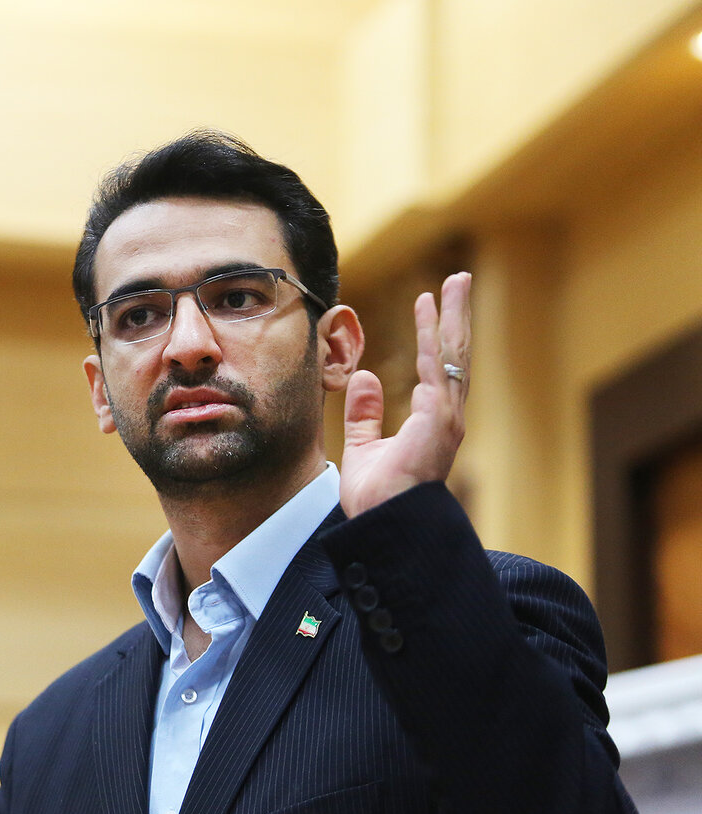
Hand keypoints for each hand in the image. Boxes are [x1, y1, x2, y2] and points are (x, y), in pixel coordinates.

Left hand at [339, 272, 470, 516]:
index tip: (431, 305)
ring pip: (452, 353)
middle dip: (457, 315)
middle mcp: (445, 416)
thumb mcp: (363, 447)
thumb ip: (364, 413)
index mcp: (431, 422)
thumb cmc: (378, 498)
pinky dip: (431, 336)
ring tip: (455, 281)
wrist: (383, 524)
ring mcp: (445, 417)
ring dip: (453, 314)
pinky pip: (434, 367)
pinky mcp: (437, 419)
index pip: (438, 369)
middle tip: (459, 279)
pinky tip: (428, 309)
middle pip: (454, 354)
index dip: (436, 335)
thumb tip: (365, 377)